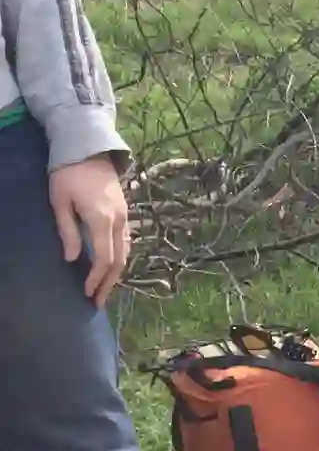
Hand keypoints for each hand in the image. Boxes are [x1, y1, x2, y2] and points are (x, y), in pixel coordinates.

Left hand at [50, 156, 128, 307]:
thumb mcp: (60, 202)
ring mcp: (124, 217)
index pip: (104, 259)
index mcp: (102, 220)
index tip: (86, 293)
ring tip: (104, 288)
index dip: (96, 278)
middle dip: (109, 283)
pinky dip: (120, 259)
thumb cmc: (68, 174)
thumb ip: (68, 231)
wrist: (89, 149)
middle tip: (97, 301)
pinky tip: (111, 266)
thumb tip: (73, 259)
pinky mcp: (124, 213)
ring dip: (116, 274)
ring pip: (126, 253)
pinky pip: (126, 242)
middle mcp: (118, 222)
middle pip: (119, 261)